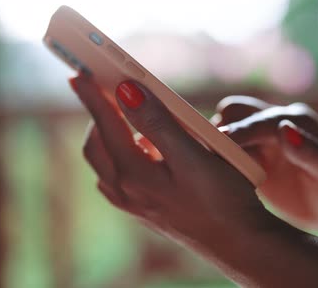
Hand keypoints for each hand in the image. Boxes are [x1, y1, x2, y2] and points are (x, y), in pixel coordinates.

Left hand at [70, 74, 272, 250]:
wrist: (239, 243)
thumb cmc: (224, 199)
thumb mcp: (194, 156)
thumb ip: (158, 123)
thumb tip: (126, 92)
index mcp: (133, 175)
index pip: (105, 125)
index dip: (92, 96)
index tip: (79, 73)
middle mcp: (125, 191)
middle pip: (96, 145)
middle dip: (97, 114)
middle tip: (102, 90)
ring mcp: (132, 203)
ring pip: (104, 162)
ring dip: (108, 135)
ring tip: (123, 114)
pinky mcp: (142, 209)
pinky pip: (117, 176)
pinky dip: (120, 154)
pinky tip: (141, 149)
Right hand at [214, 96, 317, 231]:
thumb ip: (310, 151)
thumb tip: (284, 128)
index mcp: (294, 119)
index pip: (259, 120)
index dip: (240, 131)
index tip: (220, 142)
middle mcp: (274, 124)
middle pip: (235, 111)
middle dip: (222, 126)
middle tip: (212, 152)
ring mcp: (260, 141)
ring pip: (226, 130)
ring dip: (216, 143)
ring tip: (212, 165)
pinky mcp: (250, 158)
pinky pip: (225, 153)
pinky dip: (217, 159)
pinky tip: (218, 175)